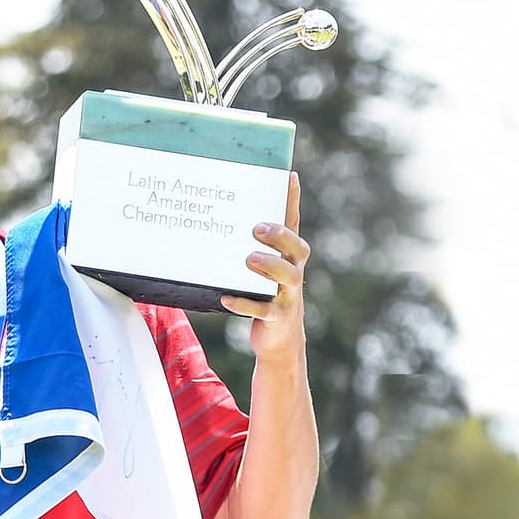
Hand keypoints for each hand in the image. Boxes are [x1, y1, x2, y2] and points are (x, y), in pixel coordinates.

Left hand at [220, 170, 309, 363]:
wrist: (280, 342)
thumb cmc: (266, 297)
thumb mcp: (262, 271)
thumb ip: (252, 249)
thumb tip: (220, 222)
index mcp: (289, 257)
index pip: (293, 224)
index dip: (292, 201)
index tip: (288, 177)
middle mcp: (293, 272)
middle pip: (297, 248)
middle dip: (280, 235)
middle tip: (257, 228)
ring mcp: (287, 296)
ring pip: (286, 277)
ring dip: (269, 265)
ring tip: (249, 259)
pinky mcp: (277, 317)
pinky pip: (263, 310)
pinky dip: (244, 303)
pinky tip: (226, 298)